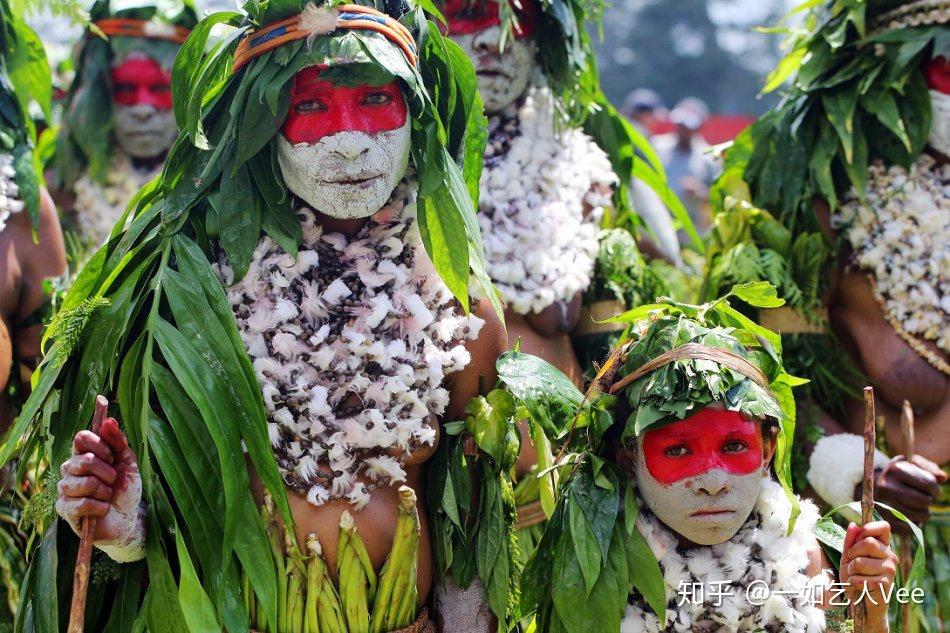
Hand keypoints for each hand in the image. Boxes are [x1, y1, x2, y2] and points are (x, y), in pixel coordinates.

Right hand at [55, 418, 142, 545]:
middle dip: (108, 473)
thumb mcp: (128, 463)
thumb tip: (108, 421)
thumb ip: (119, 442)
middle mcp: (69, 469)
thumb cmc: (125, 489)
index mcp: (84, 454)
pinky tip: (103, 509)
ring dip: (104, 492)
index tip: (113, 457)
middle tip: (113, 482)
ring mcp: (64, 489)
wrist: (127, 519)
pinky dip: (99, 507)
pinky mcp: (63, 509)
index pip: (81, 438)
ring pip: (84, 483)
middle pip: (84, 461)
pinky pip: (81, 503)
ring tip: (107, 497)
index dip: (99, 445)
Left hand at [839, 521, 897, 624]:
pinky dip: (853, 583)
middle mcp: (890, 556)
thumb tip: (853, 525)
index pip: (883, 527)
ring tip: (857, 576)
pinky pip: (859, 578)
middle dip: (853, 553)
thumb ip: (850, 541)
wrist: (861, 602)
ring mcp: (889, 570)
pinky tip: (860, 587)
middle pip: (868, 542)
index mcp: (883, 546)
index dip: (868, 529)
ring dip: (851, 571)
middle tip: (853, 563)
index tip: (859, 538)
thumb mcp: (848, 556)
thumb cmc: (855, 576)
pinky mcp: (885, 584)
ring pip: (860, 562)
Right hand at [873, 455, 946, 524]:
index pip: (930, 484)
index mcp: (894, 469)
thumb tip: (943, 477)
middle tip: (922, 499)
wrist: (875, 490)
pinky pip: (913, 527)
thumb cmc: (901, 477)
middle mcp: (886, 486)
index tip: (931, 490)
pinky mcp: (885, 520)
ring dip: (924, 513)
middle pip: (926, 500)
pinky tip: (910, 516)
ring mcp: (883, 504)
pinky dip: (916, 523)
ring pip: (922, 515)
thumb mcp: (912, 465)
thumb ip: (929, 467)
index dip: (935, 489)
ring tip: (916, 507)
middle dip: (929, 501)